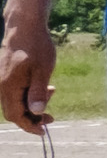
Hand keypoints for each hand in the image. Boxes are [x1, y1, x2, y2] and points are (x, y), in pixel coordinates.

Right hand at [0, 6, 47, 133]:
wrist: (24, 26)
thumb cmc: (36, 46)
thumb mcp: (43, 70)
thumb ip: (38, 92)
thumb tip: (36, 111)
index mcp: (8, 87)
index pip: (15, 116)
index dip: (29, 126)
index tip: (44, 131)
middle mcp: (1, 86)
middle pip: (14, 111)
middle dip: (32, 117)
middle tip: (51, 116)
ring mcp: (2, 80)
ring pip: (15, 102)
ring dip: (32, 104)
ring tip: (52, 92)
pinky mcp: (6, 74)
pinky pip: (15, 92)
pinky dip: (28, 94)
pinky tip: (44, 87)